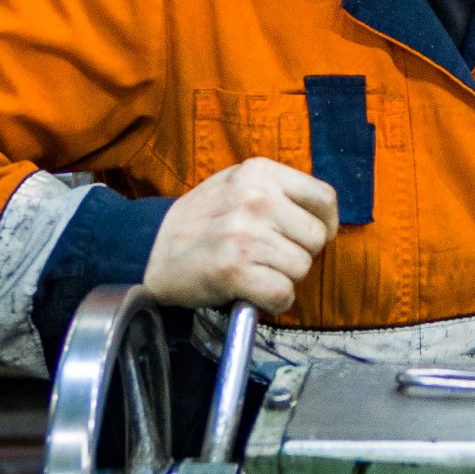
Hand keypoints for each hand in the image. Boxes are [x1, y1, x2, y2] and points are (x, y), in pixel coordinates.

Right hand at [143, 158, 338, 312]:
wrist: (149, 248)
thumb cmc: (200, 220)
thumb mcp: (237, 184)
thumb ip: (277, 191)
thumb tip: (322, 215)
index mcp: (260, 172)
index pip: (324, 198)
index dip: (325, 224)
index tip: (310, 237)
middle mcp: (255, 198)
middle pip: (316, 238)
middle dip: (299, 255)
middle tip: (269, 257)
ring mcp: (244, 233)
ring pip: (301, 268)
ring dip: (282, 278)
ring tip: (254, 270)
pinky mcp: (233, 268)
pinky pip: (283, 293)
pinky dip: (273, 301)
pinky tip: (252, 291)